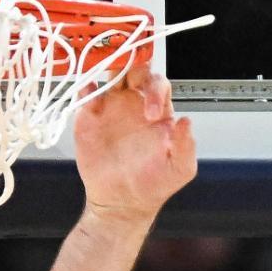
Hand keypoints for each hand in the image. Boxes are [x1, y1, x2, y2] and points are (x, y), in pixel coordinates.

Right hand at [74, 65, 196, 224]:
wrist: (121, 203)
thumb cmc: (152, 185)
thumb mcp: (179, 169)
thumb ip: (185, 146)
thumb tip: (185, 122)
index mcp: (158, 111)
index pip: (158, 83)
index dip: (155, 90)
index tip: (151, 114)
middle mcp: (135, 104)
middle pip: (134, 70)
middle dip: (133, 67)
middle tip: (130, 84)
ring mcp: (111, 108)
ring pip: (110, 75)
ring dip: (110, 68)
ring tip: (108, 72)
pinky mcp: (90, 118)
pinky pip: (87, 95)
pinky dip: (86, 89)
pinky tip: (89, 93)